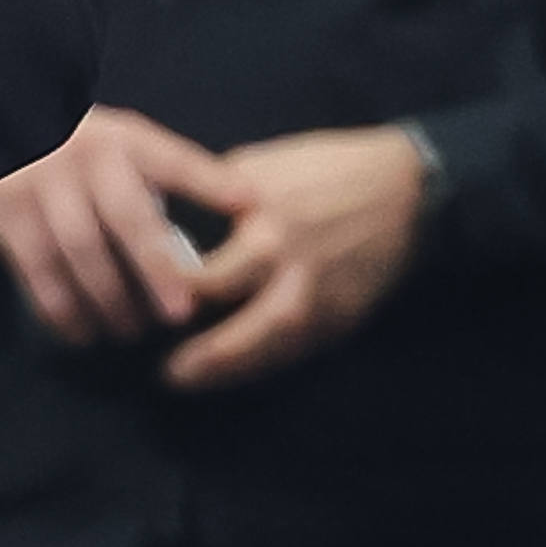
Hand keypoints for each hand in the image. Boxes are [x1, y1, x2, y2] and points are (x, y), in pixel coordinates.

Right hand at [0, 108, 250, 342]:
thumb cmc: (67, 146)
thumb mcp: (112, 142)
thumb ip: (154, 176)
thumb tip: (229, 215)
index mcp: (121, 140)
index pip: (173, 160)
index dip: (212, 182)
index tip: (251, 207)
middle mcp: (86, 160)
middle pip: (128, 219)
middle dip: (156, 270)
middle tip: (180, 315)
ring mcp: (44, 188)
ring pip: (83, 255)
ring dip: (110, 302)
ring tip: (130, 332)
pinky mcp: (9, 217)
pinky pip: (39, 273)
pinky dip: (62, 311)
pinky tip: (82, 333)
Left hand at [162, 125, 428, 390]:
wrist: (408, 192)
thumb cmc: (325, 171)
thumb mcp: (259, 167)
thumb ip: (216, 202)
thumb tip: (171, 232)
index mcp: (261, 216)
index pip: (202, 267)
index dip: (164, 287)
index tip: (137, 298)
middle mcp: (288, 260)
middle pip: (232, 318)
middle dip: (196, 351)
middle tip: (156, 363)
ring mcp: (319, 296)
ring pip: (265, 349)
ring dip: (223, 371)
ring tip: (184, 379)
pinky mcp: (342, 319)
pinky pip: (294, 353)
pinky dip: (260, 367)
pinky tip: (232, 373)